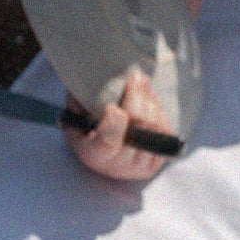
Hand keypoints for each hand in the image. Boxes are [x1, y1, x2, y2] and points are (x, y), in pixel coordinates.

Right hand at [66, 67, 173, 181]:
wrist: (106, 153)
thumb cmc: (85, 130)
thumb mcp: (74, 117)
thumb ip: (79, 102)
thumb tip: (90, 81)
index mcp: (95, 155)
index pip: (109, 141)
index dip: (114, 122)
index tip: (112, 106)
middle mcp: (122, 165)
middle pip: (139, 128)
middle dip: (137, 97)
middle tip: (134, 75)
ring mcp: (143, 163)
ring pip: (155, 126)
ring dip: (149, 99)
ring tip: (140, 79)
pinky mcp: (159, 158)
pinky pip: (165, 130)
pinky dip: (158, 109)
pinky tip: (148, 96)